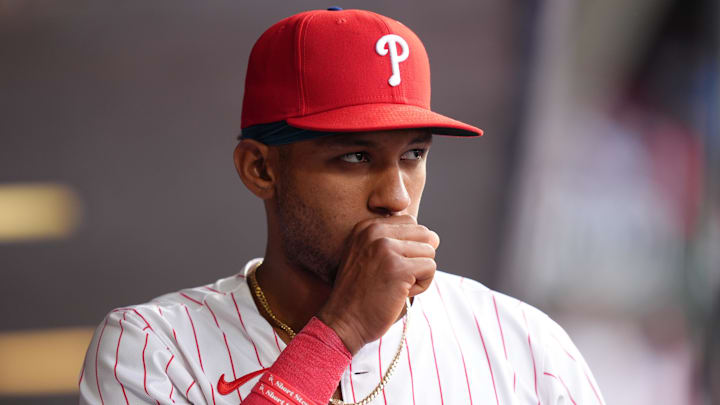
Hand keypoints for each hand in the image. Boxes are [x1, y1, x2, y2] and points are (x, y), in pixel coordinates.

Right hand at [317, 215, 438, 353]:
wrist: (343, 322)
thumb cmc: (361, 293)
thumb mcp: (368, 256)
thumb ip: (395, 241)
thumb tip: (435, 237)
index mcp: (366, 227)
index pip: (410, 222)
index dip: (410, 247)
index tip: (389, 265)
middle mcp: (374, 232)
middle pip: (423, 234)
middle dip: (418, 258)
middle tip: (396, 277)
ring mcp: (386, 249)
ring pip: (429, 252)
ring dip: (419, 274)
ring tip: (396, 286)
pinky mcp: (398, 268)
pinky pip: (430, 268)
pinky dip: (421, 285)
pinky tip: (400, 293)